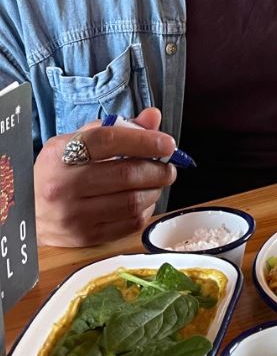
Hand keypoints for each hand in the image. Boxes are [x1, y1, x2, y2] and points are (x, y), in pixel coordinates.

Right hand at [34, 108, 177, 246]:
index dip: (144, 140)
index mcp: (61, 154)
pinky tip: (143, 199)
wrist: (28, 209)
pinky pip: (130, 223)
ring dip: (155, 190)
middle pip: (127, 174)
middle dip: (158, 169)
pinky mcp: (84, 237)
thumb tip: (153, 118)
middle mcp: (63, 186)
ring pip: (133, 201)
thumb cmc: (61, 169)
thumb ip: (118, 127)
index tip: (167, 143)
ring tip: (157, 181)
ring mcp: (72, 215)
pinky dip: (146, 209)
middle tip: (169, 166)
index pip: (109, 140)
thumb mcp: (79, 140)